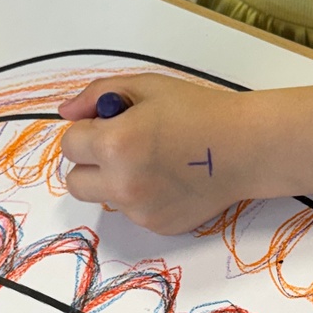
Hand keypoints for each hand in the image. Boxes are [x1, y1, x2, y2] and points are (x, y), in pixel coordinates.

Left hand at [58, 75, 254, 234]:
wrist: (246, 147)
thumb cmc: (200, 112)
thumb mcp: (147, 87)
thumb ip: (98, 95)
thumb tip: (67, 112)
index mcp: (115, 144)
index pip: (69, 145)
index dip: (87, 131)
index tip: (108, 126)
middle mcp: (122, 183)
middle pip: (75, 181)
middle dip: (90, 163)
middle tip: (121, 147)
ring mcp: (140, 210)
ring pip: (104, 197)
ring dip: (114, 181)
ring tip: (152, 161)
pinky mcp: (158, 226)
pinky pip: (132, 212)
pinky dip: (141, 197)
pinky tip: (169, 179)